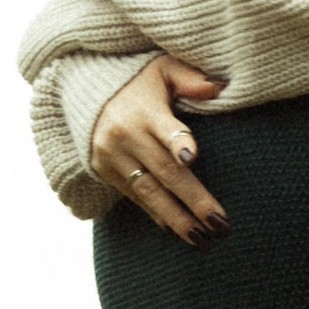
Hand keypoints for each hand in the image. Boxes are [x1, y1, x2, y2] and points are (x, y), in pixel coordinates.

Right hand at [90, 56, 226, 242]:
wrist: (88, 94)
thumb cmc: (140, 83)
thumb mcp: (163, 70)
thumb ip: (191, 78)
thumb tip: (219, 87)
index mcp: (144, 109)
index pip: (163, 127)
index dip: (177, 141)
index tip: (191, 157)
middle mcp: (126, 135)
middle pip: (164, 171)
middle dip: (193, 200)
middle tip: (220, 224)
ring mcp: (113, 156)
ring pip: (149, 192)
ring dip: (176, 218)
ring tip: (200, 238)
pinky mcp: (105, 171)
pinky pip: (135, 197)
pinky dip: (157, 214)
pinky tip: (177, 230)